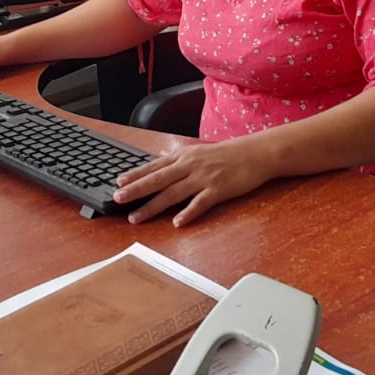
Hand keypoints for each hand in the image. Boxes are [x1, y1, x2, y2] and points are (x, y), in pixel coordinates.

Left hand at [113, 138, 273, 226]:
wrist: (256, 153)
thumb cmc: (228, 154)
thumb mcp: (199, 151)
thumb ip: (179, 158)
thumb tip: (160, 159)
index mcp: (184, 156)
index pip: (154, 166)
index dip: (135, 175)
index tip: (118, 183)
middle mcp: (190, 166)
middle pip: (158, 180)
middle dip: (136, 190)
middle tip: (117, 199)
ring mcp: (204, 178)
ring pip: (173, 193)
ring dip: (153, 206)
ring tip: (136, 217)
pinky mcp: (218, 190)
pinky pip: (200, 203)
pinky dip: (188, 213)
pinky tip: (177, 223)